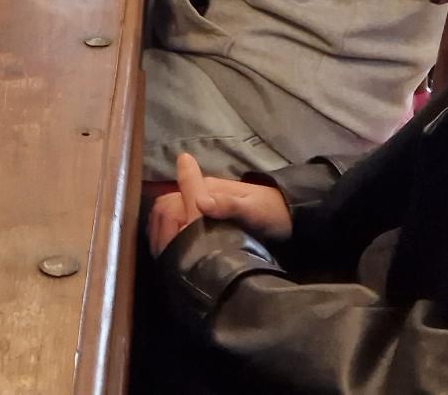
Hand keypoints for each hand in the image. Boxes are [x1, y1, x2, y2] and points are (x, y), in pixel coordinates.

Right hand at [146, 152, 294, 257]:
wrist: (289, 215)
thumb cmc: (270, 212)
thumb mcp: (253, 210)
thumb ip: (228, 205)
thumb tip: (199, 203)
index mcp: (206, 190)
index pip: (170, 202)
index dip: (162, 224)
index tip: (164, 248)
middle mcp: (200, 196)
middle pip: (165, 208)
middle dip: (158, 229)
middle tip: (160, 256)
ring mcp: (203, 208)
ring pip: (170, 216)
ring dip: (163, 233)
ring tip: (165, 258)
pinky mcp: (208, 220)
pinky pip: (181, 224)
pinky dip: (172, 236)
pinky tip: (175, 254)